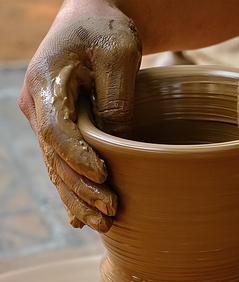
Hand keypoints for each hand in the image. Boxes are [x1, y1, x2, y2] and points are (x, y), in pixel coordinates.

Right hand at [18, 1, 141, 231]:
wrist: (92, 17)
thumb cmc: (106, 29)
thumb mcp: (119, 54)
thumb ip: (115, 98)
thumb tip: (118, 142)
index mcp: (45, 84)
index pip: (57, 131)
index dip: (78, 158)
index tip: (104, 177)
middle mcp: (38, 106)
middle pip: (56, 158)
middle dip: (81, 189)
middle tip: (110, 212)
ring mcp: (46, 118)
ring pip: (58, 167)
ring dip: (77, 197)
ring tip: (102, 223)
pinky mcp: (60, 126)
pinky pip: (62, 163)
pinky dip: (72, 189)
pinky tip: (80, 216)